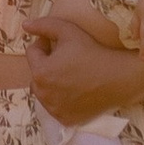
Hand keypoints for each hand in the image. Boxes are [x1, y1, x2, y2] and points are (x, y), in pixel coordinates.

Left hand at [26, 6, 143, 124]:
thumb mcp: (68, 31)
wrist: (118, 79)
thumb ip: (44, 25)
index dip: (45, 44)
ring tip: (71, 74)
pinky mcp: (65, 119)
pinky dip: (60, 98)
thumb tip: (25, 25)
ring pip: (44, 91)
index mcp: (40, 72)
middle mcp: (42, 94)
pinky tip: (76, 89)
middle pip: (37, 73)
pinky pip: (55, 105)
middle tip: (67, 60)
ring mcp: (53, 109)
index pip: (33, 53)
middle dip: (46, 64)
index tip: (61, 44)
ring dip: (51, 82)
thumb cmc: (93, 52)